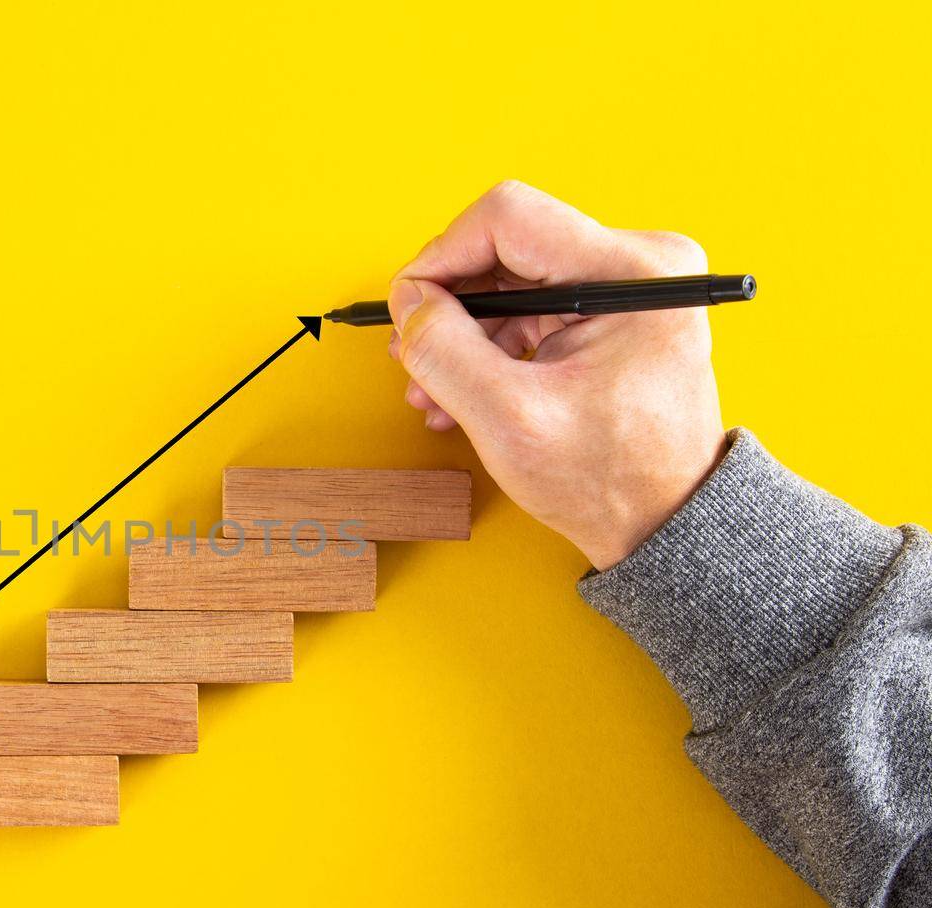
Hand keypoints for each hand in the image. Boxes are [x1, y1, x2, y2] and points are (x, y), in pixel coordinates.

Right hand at [389, 181, 726, 570]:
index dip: (441, 257)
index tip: (407, 306)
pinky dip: (492, 344)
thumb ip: (445, 351)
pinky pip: (533, 305)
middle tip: (411, 354)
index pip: (507, 218)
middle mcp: (640, 263)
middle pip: (507, 246)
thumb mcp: (508, 420)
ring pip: (513, 277)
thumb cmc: (611, 480)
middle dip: (449, 303)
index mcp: (630, 273)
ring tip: (434, 388)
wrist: (666, 521)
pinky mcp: (616, 311)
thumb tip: (408, 301)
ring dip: (464, 331)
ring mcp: (629, 287)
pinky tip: (465, 389)